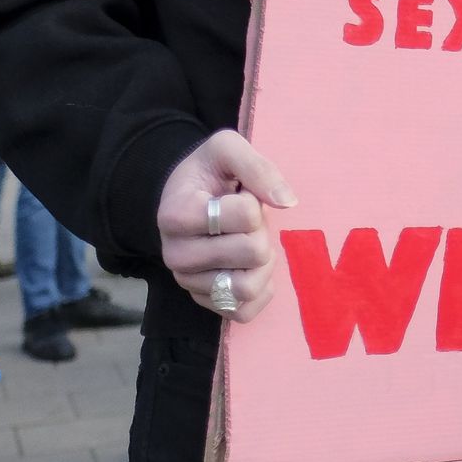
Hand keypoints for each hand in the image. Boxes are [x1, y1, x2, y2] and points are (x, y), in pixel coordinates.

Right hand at [157, 130, 296, 323]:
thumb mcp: (227, 149)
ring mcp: (188, 282)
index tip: (238, 195)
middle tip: (249, 222)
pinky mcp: (205, 302)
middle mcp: (174, 255)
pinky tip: (253, 267)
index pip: (244, 215)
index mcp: (175, 214)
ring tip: (252, 243)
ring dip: (264, 263)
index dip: (253, 202)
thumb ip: (257, 167)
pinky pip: (243, 312)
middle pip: (251, 252)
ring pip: (247, 287)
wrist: (187, 196)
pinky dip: (260, 291)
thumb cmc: (209, 171)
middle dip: (262, 232)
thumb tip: (286, 201)